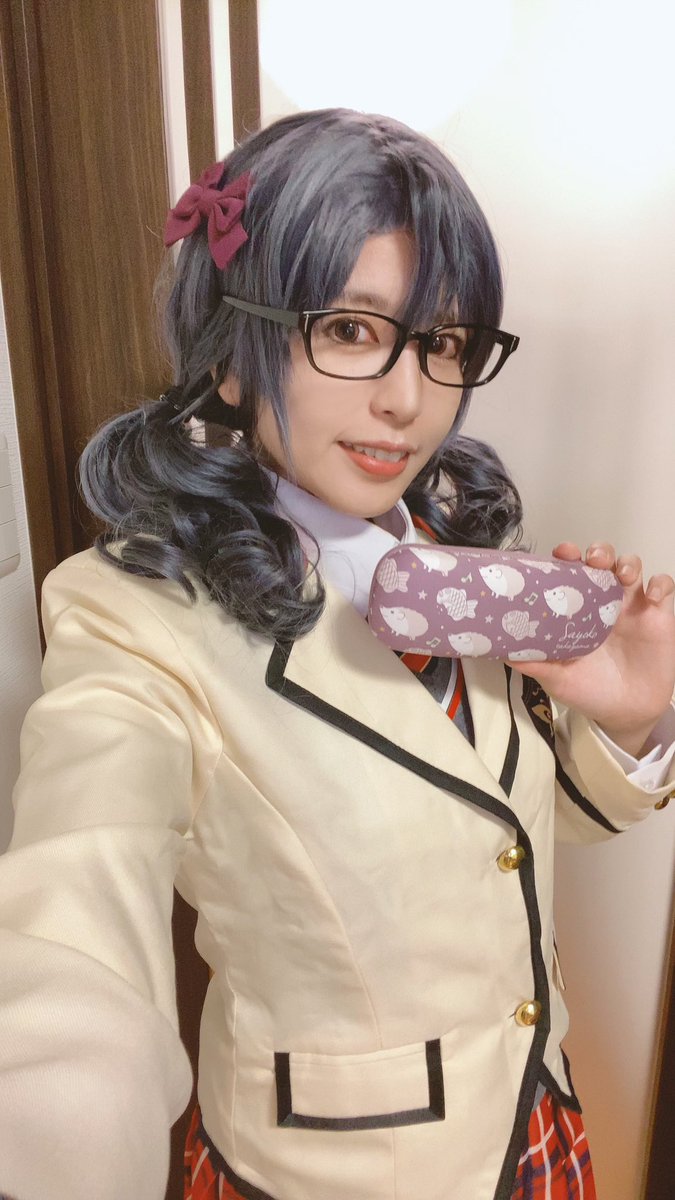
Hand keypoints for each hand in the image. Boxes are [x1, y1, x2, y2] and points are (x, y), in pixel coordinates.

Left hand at [508, 542, 674, 755]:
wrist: (624, 714)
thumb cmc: (588, 690)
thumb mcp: (558, 678)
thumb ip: (535, 663)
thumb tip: (501, 651)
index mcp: (578, 608)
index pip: (571, 571)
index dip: (567, 557)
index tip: (561, 553)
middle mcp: (603, 600)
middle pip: (604, 560)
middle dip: (600, 551)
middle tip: (594, 559)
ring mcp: (632, 606)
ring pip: (632, 567)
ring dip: (628, 563)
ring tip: (623, 575)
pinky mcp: (658, 617)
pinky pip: (664, 588)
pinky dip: (661, 585)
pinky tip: (653, 597)